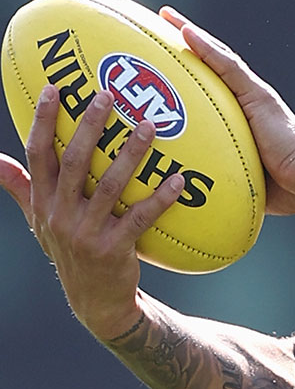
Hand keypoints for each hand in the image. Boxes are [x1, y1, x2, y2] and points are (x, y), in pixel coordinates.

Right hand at [0, 86, 184, 339]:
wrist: (95, 301)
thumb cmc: (69, 250)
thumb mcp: (39, 221)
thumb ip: (21, 187)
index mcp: (43, 202)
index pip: (37, 154)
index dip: (42, 120)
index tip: (52, 87)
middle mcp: (59, 214)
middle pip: (73, 162)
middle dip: (88, 126)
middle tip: (107, 95)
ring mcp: (86, 233)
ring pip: (109, 186)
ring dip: (130, 154)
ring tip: (150, 126)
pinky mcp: (114, 249)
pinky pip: (140, 218)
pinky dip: (160, 199)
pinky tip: (179, 180)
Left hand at [159, 7, 294, 215]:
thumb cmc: (283, 188)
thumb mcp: (238, 178)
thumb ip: (217, 178)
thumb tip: (188, 197)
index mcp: (242, 117)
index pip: (212, 86)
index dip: (191, 68)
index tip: (167, 56)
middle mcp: (247, 100)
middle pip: (212, 64)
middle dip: (187, 43)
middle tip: (160, 24)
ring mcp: (253, 94)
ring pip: (216, 58)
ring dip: (191, 35)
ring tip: (167, 17)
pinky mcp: (257, 95)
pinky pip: (225, 65)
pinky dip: (205, 47)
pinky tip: (184, 32)